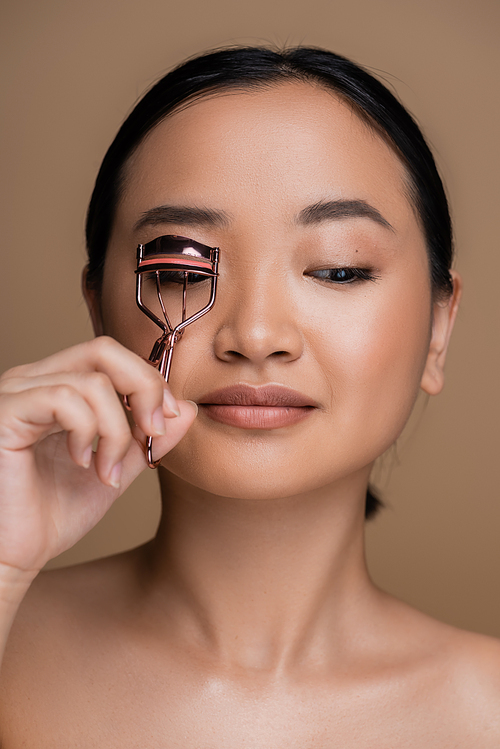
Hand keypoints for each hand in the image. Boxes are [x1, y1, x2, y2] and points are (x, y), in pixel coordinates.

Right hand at [0, 336, 195, 574]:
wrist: (13, 555)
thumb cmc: (52, 514)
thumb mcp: (117, 468)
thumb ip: (147, 437)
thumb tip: (187, 408)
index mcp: (56, 386)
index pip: (112, 357)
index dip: (149, 383)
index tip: (165, 423)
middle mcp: (34, 380)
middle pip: (104, 351)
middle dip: (143, 389)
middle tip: (153, 431)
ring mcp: (16, 393)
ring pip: (92, 382)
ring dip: (116, 431)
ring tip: (108, 470)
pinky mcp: (5, 412)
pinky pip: (63, 399)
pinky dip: (87, 433)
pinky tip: (82, 463)